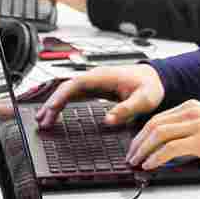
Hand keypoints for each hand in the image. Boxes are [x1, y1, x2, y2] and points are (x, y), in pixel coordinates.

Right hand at [36, 64, 163, 127]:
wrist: (157, 79)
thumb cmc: (151, 86)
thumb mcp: (144, 100)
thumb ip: (127, 109)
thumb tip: (108, 119)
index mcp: (105, 77)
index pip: (75, 84)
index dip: (61, 96)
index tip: (51, 109)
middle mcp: (96, 77)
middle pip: (67, 88)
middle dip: (52, 103)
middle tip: (42, 121)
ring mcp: (95, 82)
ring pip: (68, 91)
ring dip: (54, 104)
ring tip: (43, 120)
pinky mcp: (96, 89)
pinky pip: (74, 95)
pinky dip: (62, 104)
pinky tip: (56, 114)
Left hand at [125, 100, 199, 169]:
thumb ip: (184, 129)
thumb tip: (159, 145)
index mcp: (193, 107)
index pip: (159, 117)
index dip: (142, 133)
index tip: (135, 146)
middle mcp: (193, 112)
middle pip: (155, 124)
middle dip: (138, 142)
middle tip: (131, 155)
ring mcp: (197, 124)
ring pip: (159, 134)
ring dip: (144, 149)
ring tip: (137, 161)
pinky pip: (170, 148)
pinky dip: (156, 157)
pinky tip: (150, 164)